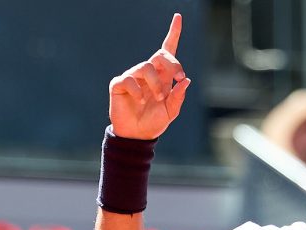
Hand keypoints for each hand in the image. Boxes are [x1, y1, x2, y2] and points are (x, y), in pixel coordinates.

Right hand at [109, 14, 190, 139]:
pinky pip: (129, 79)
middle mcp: (148, 73)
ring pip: (147, 66)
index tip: (178, 17)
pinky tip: (139, 101)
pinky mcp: (119, 84)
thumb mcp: (171, 112)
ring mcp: (133, 77)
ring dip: (156, 82)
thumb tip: (185, 81)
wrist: (136, 136)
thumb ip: (178, 97)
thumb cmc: (154, 122)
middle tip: (179, 77)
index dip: (173, 33)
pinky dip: (138, 90)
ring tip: (158, 98)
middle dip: (172, 63)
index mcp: (162, 77)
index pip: (167, 51)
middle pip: (160, 55)